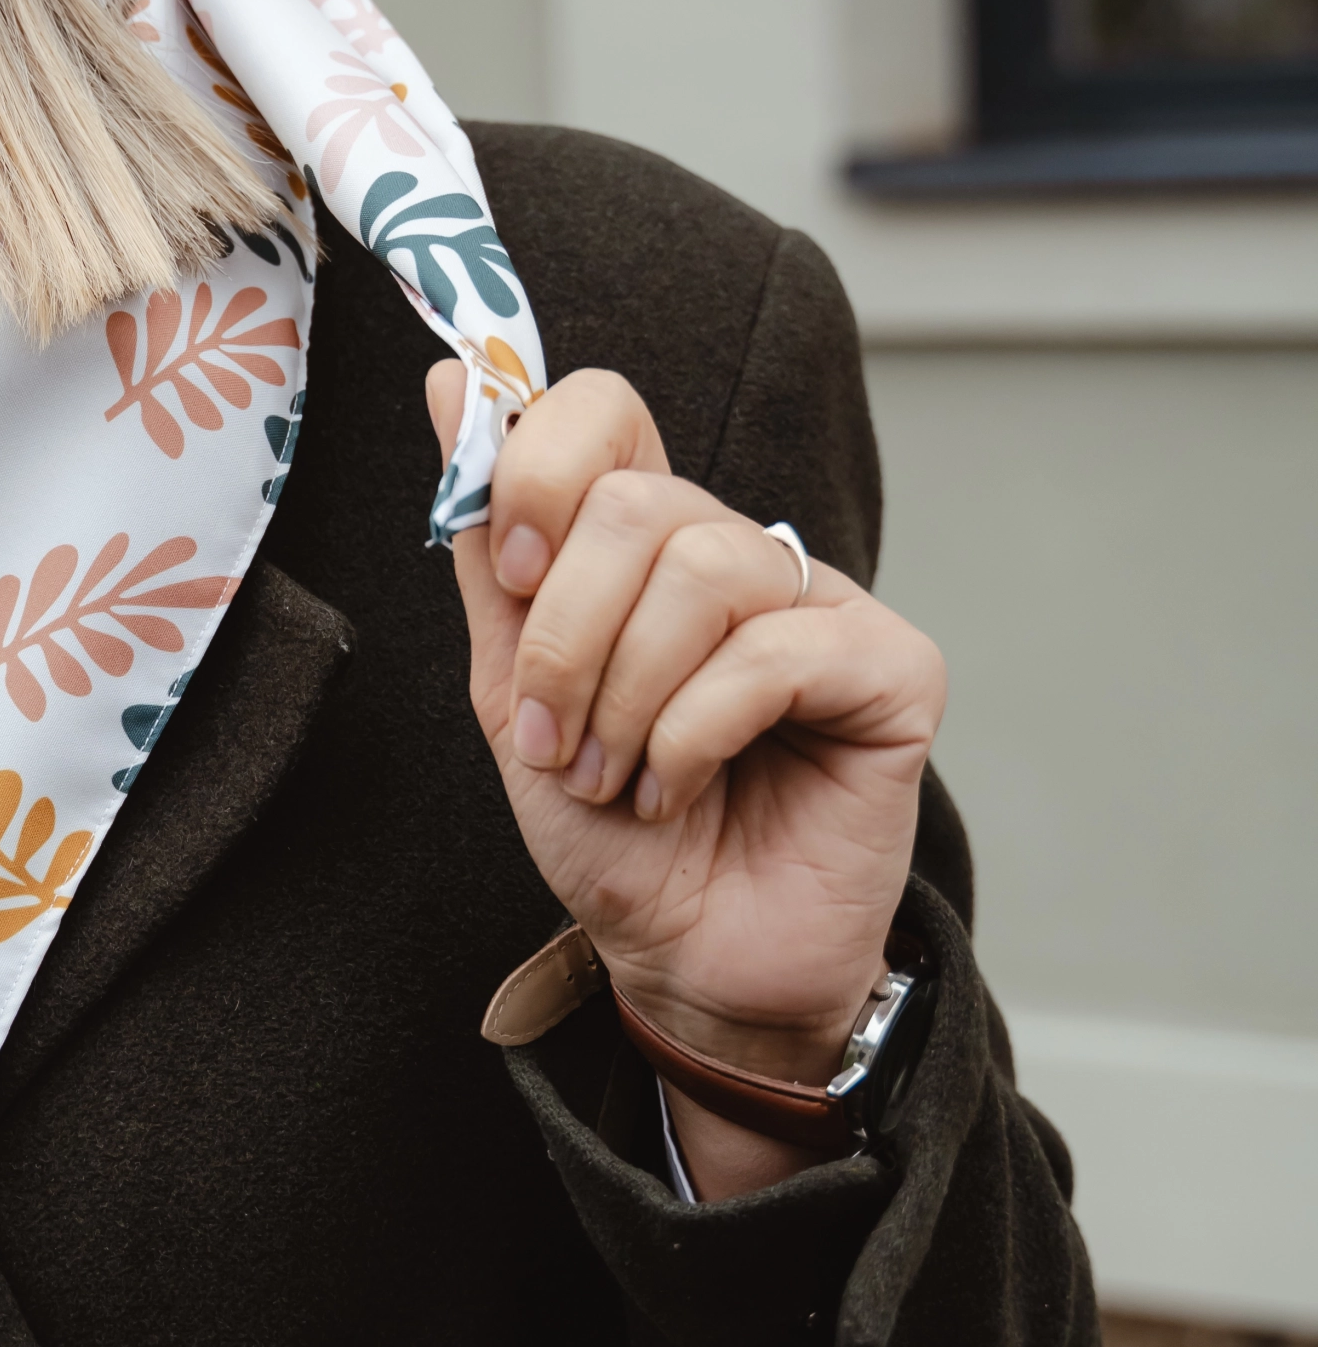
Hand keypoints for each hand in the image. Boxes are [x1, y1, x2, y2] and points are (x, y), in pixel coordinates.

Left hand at [428, 364, 945, 1196]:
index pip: (605, 409)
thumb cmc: (606, 829)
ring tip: (616, 776)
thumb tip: (453, 385)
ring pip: (700, 572)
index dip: (542, 466)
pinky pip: (773, 652)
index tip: (510, 566)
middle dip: (566, 635)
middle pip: (637, 501)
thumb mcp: (511, 685)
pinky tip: (680, 787)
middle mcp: (737, 551)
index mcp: (646, 542)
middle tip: (555, 736)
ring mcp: (824, 602)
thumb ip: (489, 546)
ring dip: (624, 697)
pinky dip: (693, 734)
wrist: (684, 961)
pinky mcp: (893, 667)